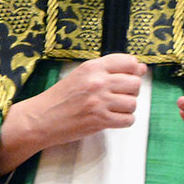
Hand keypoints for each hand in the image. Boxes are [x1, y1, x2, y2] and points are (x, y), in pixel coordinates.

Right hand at [0, 54, 146, 175]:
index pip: (128, 62)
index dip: (133, 70)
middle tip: (117, 96)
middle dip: (131, 91)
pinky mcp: (100, 120)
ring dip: (126, 108)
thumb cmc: (61, 97)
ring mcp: (100, 101)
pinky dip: (123, 121)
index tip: (129, 77)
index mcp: (92, 67)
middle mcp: (98, 82)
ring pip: (133, 103)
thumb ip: (108, 70)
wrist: (42, 118)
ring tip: (113, 109)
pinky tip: (112, 118)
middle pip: (135, 83)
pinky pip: (128, 120)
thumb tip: (141, 68)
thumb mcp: (81, 75)